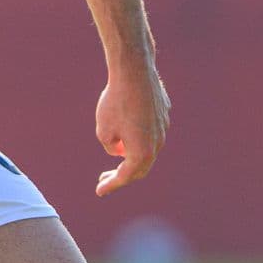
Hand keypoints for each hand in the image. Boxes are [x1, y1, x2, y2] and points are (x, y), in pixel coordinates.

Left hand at [93, 62, 168, 196]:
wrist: (134, 72)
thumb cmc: (116, 102)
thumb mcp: (104, 130)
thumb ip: (110, 146)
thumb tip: (119, 150)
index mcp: (142, 152)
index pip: (125, 176)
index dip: (111, 185)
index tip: (99, 191)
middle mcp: (157, 143)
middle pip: (140, 167)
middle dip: (122, 175)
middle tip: (104, 178)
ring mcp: (163, 127)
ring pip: (148, 148)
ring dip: (132, 155)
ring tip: (116, 154)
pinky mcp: (163, 113)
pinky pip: (151, 130)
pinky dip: (139, 137)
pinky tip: (127, 130)